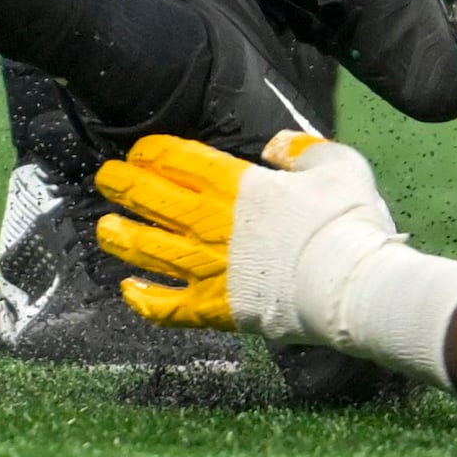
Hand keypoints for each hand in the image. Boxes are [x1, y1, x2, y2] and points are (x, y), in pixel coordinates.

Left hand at [92, 129, 401, 338]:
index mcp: (235, 184)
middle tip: (107, 179)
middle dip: (122, 184)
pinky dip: (142, 300)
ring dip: (120, 237)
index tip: (140, 152)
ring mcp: (207, 267)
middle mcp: (210, 223)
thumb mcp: (337, 165)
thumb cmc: (347, 223)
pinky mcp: (214, 309)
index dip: (152, 152)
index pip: (177, 159)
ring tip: (104, 229)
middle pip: (150, 198)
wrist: (351, 287)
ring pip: (146, 249)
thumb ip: (302, 151)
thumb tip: (276, 147)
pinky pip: (166, 308)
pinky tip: (128, 290)